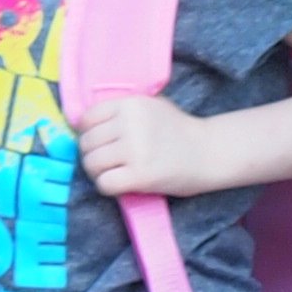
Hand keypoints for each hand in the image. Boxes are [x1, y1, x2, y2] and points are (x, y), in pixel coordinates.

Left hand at [72, 93, 223, 198]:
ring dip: (98, 172)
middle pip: (87, 143)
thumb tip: (83, 123)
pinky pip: (104, 184)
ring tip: (113, 172)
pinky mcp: (140, 175)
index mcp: (130, 104)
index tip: (100, 142)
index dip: (88, 133)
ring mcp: (135, 150)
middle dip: (92, 155)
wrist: (208, 152)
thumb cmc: (177, 129)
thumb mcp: (151, 106)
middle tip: (107, 162)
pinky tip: (120, 184)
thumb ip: (122, 111)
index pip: (87, 119)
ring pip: (91, 164)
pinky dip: (107, 187)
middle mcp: (130, 124)